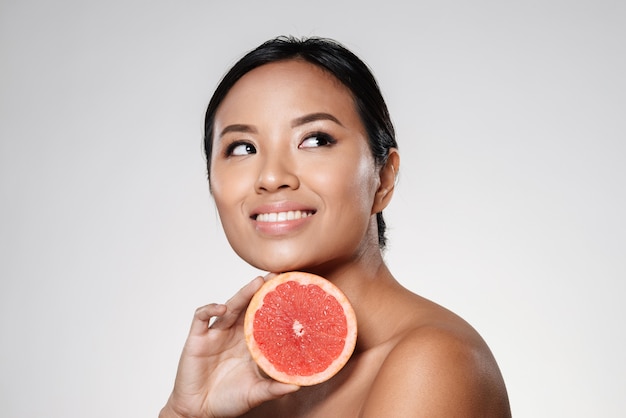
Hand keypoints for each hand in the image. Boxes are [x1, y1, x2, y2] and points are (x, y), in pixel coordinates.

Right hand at [160, 275, 299, 417]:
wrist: (199, 412)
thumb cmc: (227, 401)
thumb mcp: (255, 393)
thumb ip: (274, 388)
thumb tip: (298, 385)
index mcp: (250, 343)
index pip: (265, 318)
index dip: (276, 305)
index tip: (293, 292)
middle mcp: (235, 334)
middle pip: (249, 306)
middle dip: (261, 290)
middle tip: (277, 275)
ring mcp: (216, 334)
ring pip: (230, 307)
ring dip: (243, 294)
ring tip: (257, 283)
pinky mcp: (197, 338)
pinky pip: (202, 317)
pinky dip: (210, 308)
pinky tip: (222, 308)